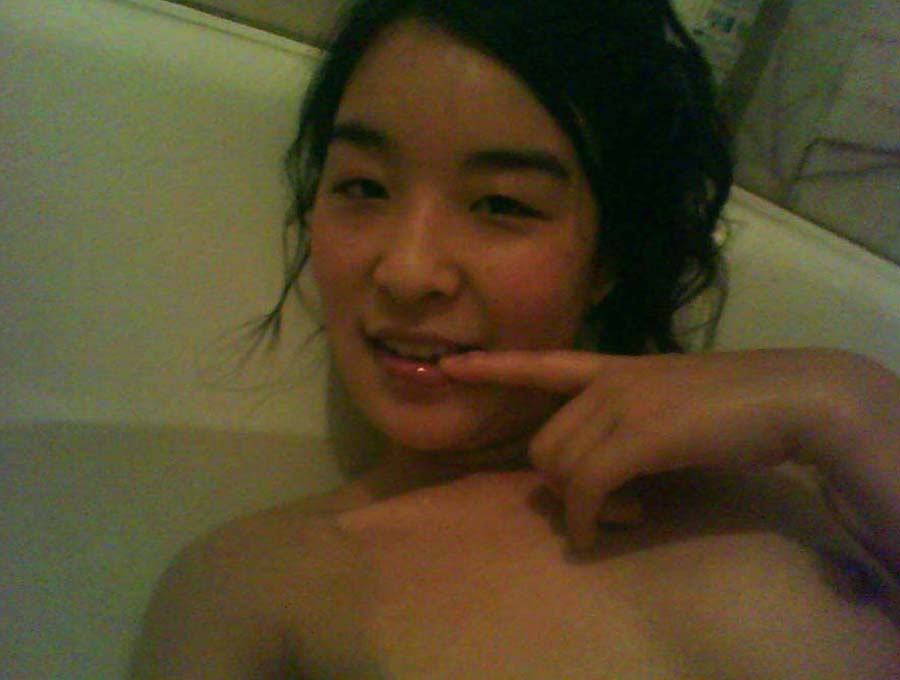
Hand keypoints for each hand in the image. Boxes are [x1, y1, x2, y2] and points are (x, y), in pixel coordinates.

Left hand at [440, 348, 896, 555]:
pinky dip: (588, 520)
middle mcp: (607, 381)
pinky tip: (616, 527)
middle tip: (612, 506)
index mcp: (615, 367)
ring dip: (586, 506)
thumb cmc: (736, 403)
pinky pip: (586, 489)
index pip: (542, 363)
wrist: (788, 397)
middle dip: (566, 486)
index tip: (449, 366)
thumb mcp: (670, 402)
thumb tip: (603, 472)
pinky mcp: (636, 436)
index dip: (492, 368)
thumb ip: (630, 420)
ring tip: (632, 510)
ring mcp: (619, 405)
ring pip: (560, 469)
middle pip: (544, 446)